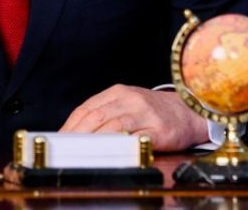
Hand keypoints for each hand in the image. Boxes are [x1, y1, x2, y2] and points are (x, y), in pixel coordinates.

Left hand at [60, 84, 207, 151]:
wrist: (188, 110)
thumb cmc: (153, 110)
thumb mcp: (127, 103)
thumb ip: (105, 113)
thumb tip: (75, 133)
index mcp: (117, 92)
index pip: (86, 108)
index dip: (70, 126)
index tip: (59, 140)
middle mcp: (130, 99)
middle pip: (96, 117)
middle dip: (77, 136)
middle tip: (66, 150)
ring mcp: (145, 113)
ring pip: (113, 127)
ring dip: (95, 142)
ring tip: (82, 154)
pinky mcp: (159, 130)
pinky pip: (136, 139)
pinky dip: (121, 147)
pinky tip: (110, 155)